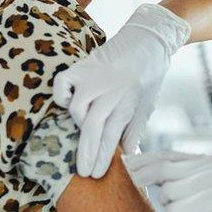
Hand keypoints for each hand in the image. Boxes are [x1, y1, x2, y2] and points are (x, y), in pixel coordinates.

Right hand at [53, 4, 189, 177]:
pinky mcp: (82, 65)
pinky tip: (68, 104)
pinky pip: (63, 83)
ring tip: (82, 133)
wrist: (149, 38)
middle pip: (92, 128)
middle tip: (83, 172)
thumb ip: (133, 130)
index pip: (111, 135)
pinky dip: (62, 96)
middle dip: (86, 153)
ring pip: (77, 108)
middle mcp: (110, 90)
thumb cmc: (149, 74)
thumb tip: (126, 155)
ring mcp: (94, 76)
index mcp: (128, 101)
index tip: (95, 174)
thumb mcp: (146, 104)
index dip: (101, 157)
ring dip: (78, 124)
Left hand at [125, 151, 211, 211]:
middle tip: (129, 180)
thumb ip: (188, 172)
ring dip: (168, 201)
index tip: (125, 164)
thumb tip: (149, 169)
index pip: (169, 155)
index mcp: (211, 162)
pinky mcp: (205, 211)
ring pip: (168, 192)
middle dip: (142, 175)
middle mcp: (210, 172)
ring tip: (186, 207)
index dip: (144, 160)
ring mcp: (209, 190)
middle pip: (164, 169)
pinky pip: (174, 210)